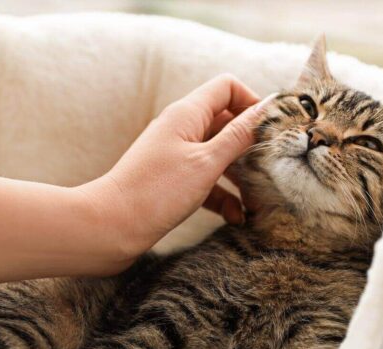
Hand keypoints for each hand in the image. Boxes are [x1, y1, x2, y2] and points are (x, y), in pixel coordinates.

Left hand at [81, 74, 274, 260]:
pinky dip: (222, 195)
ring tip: (258, 200)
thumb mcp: (206, 163)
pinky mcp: (172, 180)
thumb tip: (269, 109)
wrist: (110, 227)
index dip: (252, 102)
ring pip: (218, 155)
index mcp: (187, 113)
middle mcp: (181, 129)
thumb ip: (239, 135)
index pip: (227, 87)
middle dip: (250, 145)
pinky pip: (205, 180)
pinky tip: (235, 217)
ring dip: (239, 175)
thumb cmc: (156, 192)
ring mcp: (176, 155)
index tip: (272, 130)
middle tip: (272, 169)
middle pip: (226, 123)